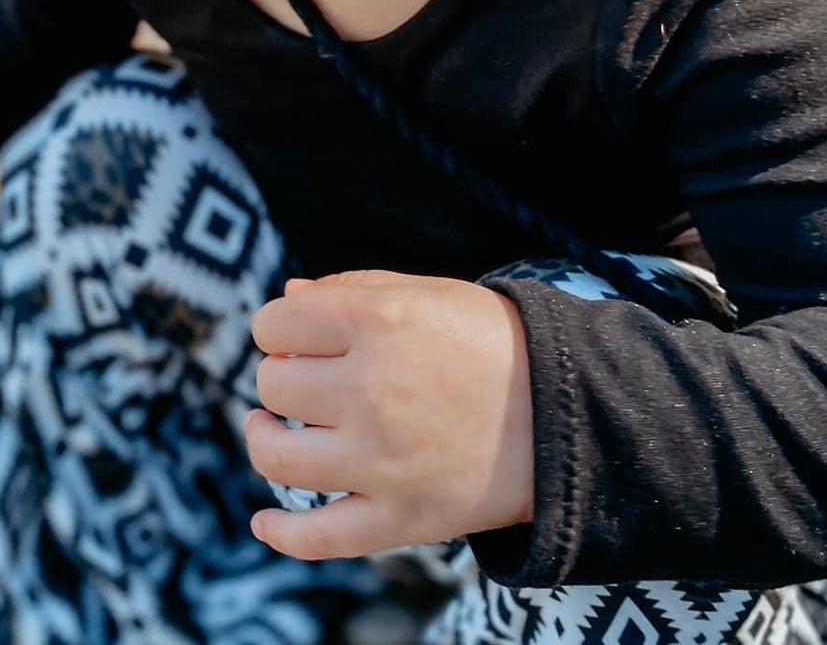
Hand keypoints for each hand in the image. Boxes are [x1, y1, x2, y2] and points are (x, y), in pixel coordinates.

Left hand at [244, 267, 534, 560]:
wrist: (563, 412)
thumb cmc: (488, 342)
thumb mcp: (427, 293)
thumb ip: (351, 288)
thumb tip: (285, 298)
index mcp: (380, 323)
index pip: (276, 323)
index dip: (277, 327)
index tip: (295, 336)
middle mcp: (373, 390)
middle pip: (273, 385)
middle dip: (281, 376)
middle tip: (307, 378)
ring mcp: (383, 461)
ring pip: (277, 456)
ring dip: (262, 438)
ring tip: (271, 427)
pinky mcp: (399, 518)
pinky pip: (317, 538)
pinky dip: (280, 534)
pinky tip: (264, 520)